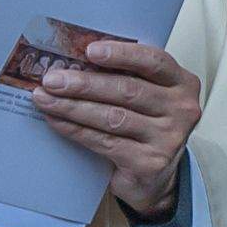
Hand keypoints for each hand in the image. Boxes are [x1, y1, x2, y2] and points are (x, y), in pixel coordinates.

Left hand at [30, 39, 204, 218]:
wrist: (154, 175)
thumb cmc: (144, 125)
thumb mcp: (147, 95)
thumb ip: (125, 76)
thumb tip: (73, 61)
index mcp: (182, 83)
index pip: (155, 61)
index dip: (122, 55)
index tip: (90, 51)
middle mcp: (182, 109)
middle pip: (129, 90)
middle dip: (85, 84)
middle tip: (52, 80)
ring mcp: (169, 138)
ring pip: (113, 117)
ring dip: (73, 107)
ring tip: (45, 99)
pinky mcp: (150, 163)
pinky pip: (105, 142)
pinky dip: (76, 130)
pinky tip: (56, 121)